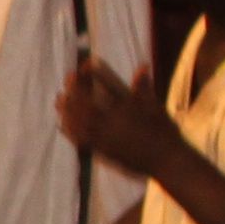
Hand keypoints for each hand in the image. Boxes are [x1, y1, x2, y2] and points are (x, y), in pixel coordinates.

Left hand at [54, 58, 179, 177]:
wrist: (165, 160)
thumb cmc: (165, 132)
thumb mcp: (157, 107)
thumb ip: (144, 88)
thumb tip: (142, 66)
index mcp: (129, 108)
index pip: (108, 85)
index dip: (95, 73)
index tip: (86, 63)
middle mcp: (115, 121)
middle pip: (87, 102)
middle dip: (76, 88)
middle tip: (69, 76)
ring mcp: (106, 137)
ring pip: (80, 121)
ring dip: (68, 108)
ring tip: (59, 98)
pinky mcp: (103, 151)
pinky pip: (81, 140)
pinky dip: (70, 130)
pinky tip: (62, 124)